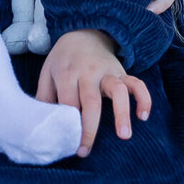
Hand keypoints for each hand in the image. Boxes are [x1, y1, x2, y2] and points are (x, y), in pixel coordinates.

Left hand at [35, 29, 150, 156]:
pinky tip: (143, 116)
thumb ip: (43, 97)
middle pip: (91, 102)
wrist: (83, 32)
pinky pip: (136, 83)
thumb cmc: (63, 60)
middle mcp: (88, 72)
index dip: (68, 125)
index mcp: (67, 73)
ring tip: (124, 136)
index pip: (68, 103)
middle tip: (85, 151)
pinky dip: (143, 98)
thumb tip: (39, 125)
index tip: (67, 144)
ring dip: (121, 113)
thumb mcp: (47, 73)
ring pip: (117, 90)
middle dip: (89, 128)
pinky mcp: (122, 72)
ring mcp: (107, 71)